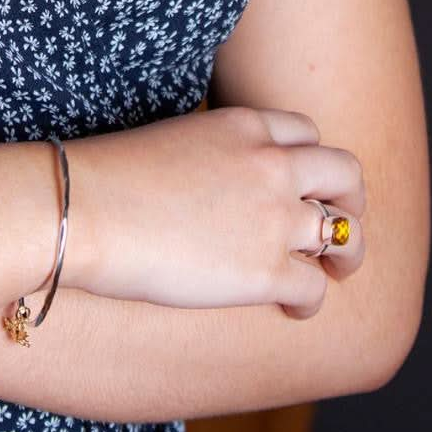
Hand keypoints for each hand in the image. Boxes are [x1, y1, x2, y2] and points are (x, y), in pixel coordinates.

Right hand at [67, 106, 365, 319]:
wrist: (82, 209)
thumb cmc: (104, 177)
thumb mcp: (170, 140)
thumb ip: (210, 153)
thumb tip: (214, 184)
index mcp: (242, 125)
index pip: (304, 132)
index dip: (309, 161)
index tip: (301, 183)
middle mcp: (270, 164)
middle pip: (344, 174)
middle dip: (349, 200)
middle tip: (339, 221)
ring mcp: (275, 217)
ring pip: (343, 233)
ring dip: (343, 254)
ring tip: (331, 271)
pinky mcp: (267, 270)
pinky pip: (314, 289)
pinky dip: (308, 300)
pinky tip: (288, 306)